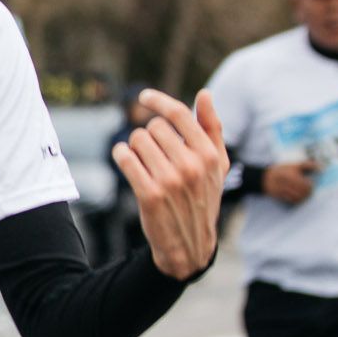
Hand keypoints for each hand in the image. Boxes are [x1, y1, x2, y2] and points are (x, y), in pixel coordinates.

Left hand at [112, 88, 229, 279]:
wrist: (190, 243)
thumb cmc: (203, 196)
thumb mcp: (216, 165)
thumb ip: (212, 128)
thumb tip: (205, 93)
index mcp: (209, 155)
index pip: (178, 114)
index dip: (158, 101)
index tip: (144, 96)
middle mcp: (191, 165)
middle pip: (153, 127)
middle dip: (149, 136)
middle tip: (154, 153)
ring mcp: (170, 180)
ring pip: (137, 140)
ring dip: (135, 147)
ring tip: (144, 162)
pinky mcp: (149, 194)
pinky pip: (125, 158)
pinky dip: (121, 155)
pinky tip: (127, 160)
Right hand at [262, 160, 319, 206]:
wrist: (265, 178)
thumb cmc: (282, 170)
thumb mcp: (293, 165)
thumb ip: (307, 165)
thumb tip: (321, 168)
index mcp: (290, 174)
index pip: (304, 184)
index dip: (310, 186)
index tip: (312, 185)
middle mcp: (285, 183)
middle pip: (301, 192)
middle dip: (308, 193)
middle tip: (310, 192)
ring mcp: (281, 190)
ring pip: (297, 198)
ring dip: (303, 198)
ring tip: (306, 196)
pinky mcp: (279, 196)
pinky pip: (291, 201)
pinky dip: (297, 201)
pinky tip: (299, 198)